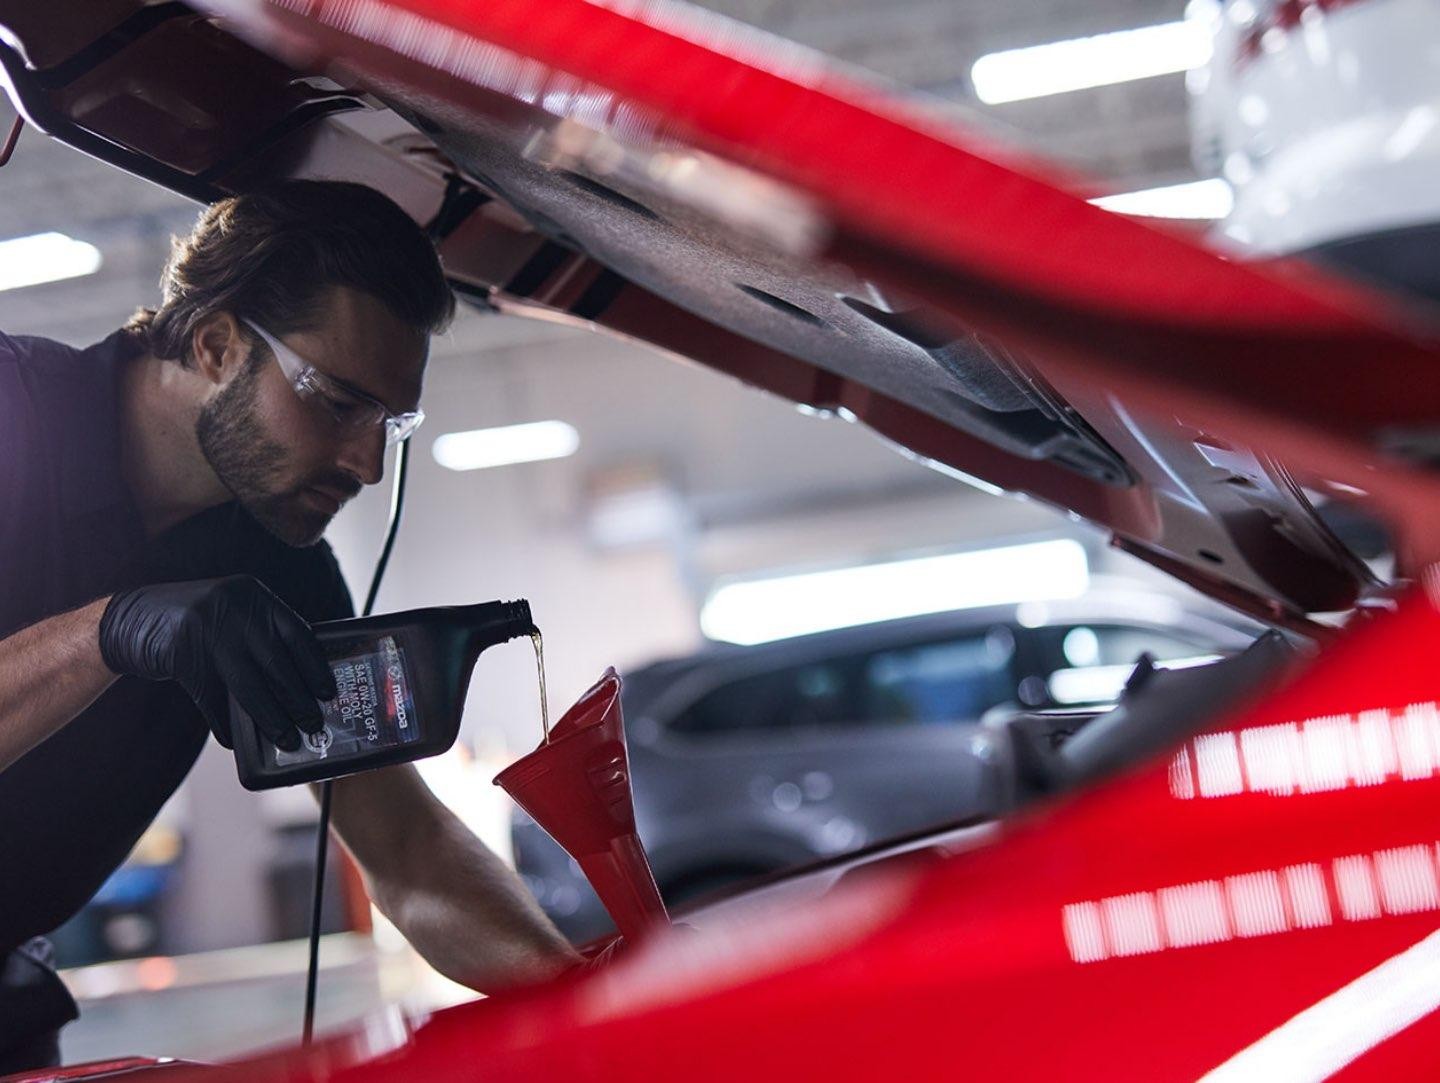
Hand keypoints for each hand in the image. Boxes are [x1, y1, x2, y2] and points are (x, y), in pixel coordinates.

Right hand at [98, 576, 336, 749]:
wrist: (130, 617)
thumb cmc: (194, 624)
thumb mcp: (232, 616)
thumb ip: (261, 638)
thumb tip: (299, 686)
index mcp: (254, 595)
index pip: (297, 633)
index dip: (315, 666)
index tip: (328, 692)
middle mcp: (234, 607)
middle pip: (276, 664)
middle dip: (297, 700)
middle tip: (312, 724)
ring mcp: (206, 629)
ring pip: (248, 685)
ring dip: (270, 717)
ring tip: (285, 738)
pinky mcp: (182, 654)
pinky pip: (212, 697)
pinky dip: (225, 722)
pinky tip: (234, 741)